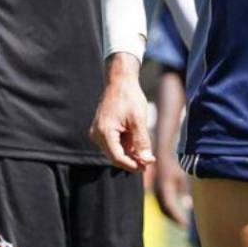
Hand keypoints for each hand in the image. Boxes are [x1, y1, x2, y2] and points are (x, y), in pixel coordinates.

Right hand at [90, 54, 154, 172]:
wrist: (120, 80)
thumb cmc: (129, 97)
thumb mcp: (138, 120)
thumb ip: (142, 141)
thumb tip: (147, 161)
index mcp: (104, 132)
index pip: (117, 158)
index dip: (133, 165)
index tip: (147, 166)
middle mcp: (97, 134)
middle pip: (115, 156)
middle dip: (133, 160)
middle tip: (150, 160)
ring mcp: (98, 132)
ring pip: (115, 150)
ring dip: (130, 153)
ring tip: (146, 150)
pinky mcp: (102, 129)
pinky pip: (114, 143)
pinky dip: (126, 145)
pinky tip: (137, 143)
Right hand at [154, 150, 190, 227]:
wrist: (163, 151)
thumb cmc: (176, 163)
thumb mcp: (182, 176)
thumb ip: (185, 191)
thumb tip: (187, 205)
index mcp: (165, 188)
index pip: (170, 208)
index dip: (177, 218)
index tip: (185, 225)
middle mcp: (158, 190)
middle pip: (165, 210)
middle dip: (174, 218)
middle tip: (184, 226)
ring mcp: (155, 189)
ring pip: (162, 207)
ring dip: (170, 215)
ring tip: (180, 221)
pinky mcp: (155, 187)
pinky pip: (161, 201)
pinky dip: (167, 208)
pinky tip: (174, 211)